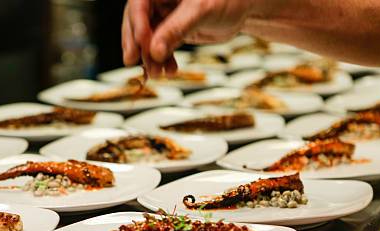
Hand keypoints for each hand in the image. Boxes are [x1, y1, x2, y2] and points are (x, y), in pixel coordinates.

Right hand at [122, 0, 252, 74]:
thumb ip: (176, 29)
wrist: (245, 8)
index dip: (136, 24)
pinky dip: (163, 60)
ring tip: (156, 74)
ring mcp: (164, 15)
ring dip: (150, 57)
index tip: (142, 45)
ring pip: (148, 38)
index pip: (139, 4)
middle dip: (138, 44)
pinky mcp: (172, 30)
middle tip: (134, 63)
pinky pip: (161, 47)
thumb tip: (154, 52)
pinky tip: (169, 71)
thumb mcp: (201, 11)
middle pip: (137, 22)